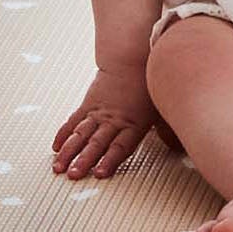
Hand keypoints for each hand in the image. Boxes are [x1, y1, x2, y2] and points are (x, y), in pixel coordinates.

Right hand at [53, 63, 157, 178]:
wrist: (132, 57)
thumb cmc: (148, 83)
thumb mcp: (161, 107)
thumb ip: (166, 130)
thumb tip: (176, 146)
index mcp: (134, 123)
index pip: (120, 146)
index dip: (109, 161)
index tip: (99, 173)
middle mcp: (114, 119)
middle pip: (97, 143)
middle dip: (84, 160)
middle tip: (74, 174)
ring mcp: (98, 112)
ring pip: (81, 134)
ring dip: (69, 152)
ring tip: (58, 166)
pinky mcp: (88, 104)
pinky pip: (73, 121)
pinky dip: (64, 135)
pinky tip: (56, 147)